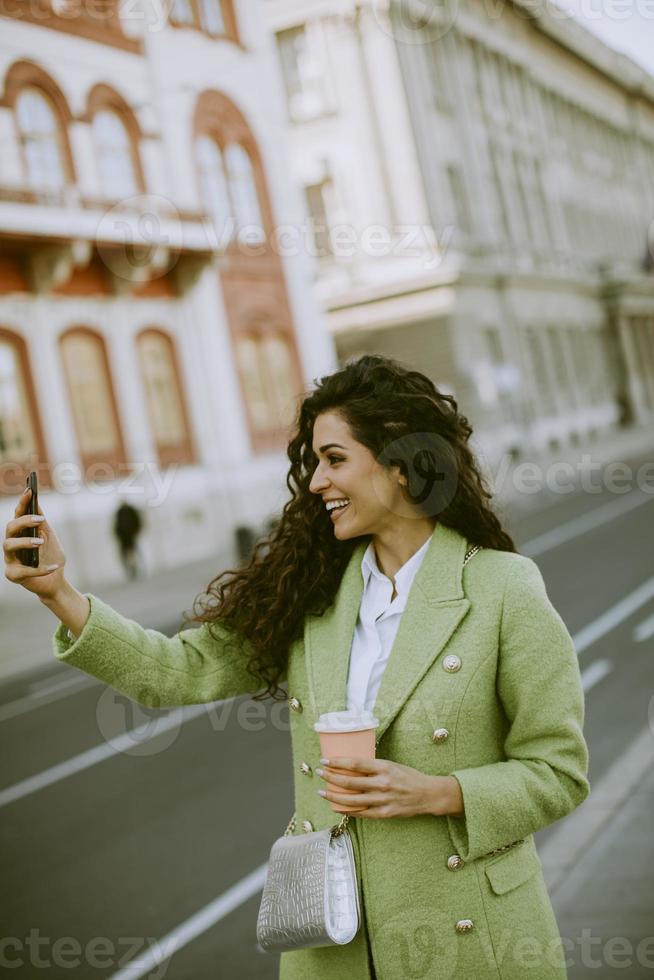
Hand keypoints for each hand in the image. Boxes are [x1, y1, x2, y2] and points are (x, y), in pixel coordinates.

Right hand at [3, 486, 66, 599]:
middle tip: (40, 519)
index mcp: (21, 533)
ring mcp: (10, 559)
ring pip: (8, 545)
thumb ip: (42, 523)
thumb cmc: (50, 556)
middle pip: (10, 527)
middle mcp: (12, 544)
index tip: (30, 490)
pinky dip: (40, 569)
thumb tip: (37, 503)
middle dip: (24, 521)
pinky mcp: (13, 575)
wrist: (56, 580)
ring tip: (40, 542)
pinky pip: (24, 571)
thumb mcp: (49, 537)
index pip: (18, 514)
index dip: (22, 502)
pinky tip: (53, 566)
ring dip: (25, 541)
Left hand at [316, 757, 450, 818]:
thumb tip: (349, 765)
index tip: (325, 760)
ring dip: (334, 796)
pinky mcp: (384, 814)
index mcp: (383, 767)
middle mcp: (382, 784)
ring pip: (352, 800)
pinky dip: (347, 810)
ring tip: (322, 791)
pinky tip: (336, 806)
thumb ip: (372, 767)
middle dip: (331, 777)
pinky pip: (361, 813)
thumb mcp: (391, 765)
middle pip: (350, 781)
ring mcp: (382, 800)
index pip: (355, 763)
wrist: (427, 794)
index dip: (337, 762)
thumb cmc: (407, 776)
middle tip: (319, 772)